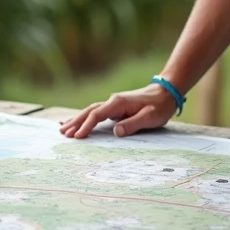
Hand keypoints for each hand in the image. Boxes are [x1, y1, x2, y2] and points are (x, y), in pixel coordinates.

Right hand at [59, 84, 176, 138]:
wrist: (165, 93)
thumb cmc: (159, 106)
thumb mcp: (150, 117)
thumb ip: (132, 124)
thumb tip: (115, 132)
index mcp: (118, 103)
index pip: (97, 115)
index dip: (86, 126)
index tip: (77, 136)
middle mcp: (112, 101)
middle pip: (89, 112)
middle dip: (76, 122)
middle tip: (63, 133)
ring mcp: (113, 104)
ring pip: (90, 111)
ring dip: (77, 120)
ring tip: (63, 129)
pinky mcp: (116, 108)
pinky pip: (96, 113)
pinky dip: (85, 118)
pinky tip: (78, 122)